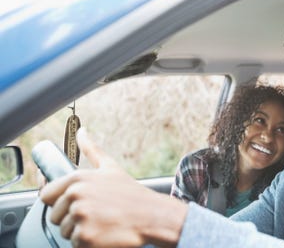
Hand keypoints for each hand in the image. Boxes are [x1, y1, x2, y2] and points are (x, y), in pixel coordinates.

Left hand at [40, 127, 187, 247]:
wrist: (152, 216)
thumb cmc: (132, 194)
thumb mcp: (111, 168)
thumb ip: (91, 149)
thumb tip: (81, 132)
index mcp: (78, 179)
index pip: (47, 196)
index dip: (58, 202)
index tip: (70, 206)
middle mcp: (76, 197)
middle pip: (55, 216)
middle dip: (72, 219)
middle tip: (95, 215)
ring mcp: (81, 218)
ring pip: (65, 232)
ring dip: (80, 232)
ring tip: (101, 223)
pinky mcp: (86, 238)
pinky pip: (76, 244)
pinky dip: (88, 243)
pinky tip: (104, 233)